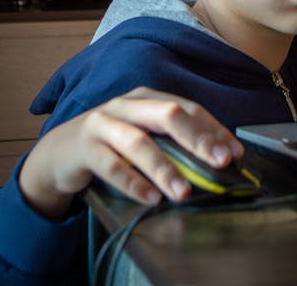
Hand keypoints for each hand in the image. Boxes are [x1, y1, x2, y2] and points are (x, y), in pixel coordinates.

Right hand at [19, 87, 243, 219]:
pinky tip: (150, 198)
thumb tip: (216, 159)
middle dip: (198, 138)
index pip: (188, 108)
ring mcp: (104, 123)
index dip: (213, 129)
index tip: (235, 152)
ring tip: (184, 192)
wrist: (61, 150)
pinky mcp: (85, 147)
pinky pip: (111, 165)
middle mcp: (127, 104)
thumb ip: (172, 141)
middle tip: (221, 162)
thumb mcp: (142, 133)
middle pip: (168, 115)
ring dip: (165, 168)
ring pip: (139, 142)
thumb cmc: (112, 142)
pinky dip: (133, 182)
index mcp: (148, 98)